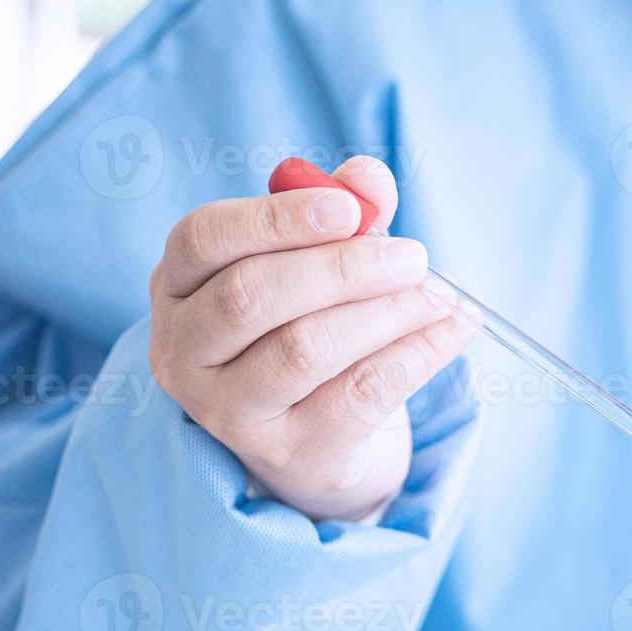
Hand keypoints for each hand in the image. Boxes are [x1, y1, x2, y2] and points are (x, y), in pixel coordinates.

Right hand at [149, 156, 479, 520]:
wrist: (321, 441)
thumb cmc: (309, 327)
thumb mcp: (321, 264)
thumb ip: (344, 214)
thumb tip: (368, 177)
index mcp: (177, 285)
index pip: (204, 238)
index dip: (277, 218)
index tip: (350, 210)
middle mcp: (183, 351)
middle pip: (252, 294)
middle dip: (343, 268)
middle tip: (414, 257)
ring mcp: (228, 411)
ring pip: (304, 349)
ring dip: (387, 313)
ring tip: (442, 295)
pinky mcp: (290, 452)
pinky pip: (359, 395)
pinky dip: (418, 354)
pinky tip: (454, 329)